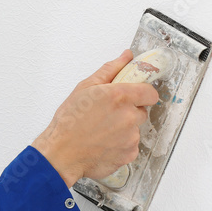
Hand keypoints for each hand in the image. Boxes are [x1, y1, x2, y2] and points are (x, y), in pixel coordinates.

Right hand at [31, 49, 159, 187]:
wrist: (61, 153)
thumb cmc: (68, 121)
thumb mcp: (85, 88)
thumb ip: (110, 70)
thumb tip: (126, 56)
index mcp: (120, 96)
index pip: (150, 92)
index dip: (142, 94)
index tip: (132, 97)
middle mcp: (129, 116)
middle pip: (142, 111)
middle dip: (129, 112)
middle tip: (107, 116)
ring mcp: (131, 137)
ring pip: (135, 129)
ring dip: (123, 129)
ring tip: (101, 132)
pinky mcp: (130, 153)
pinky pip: (131, 146)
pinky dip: (120, 145)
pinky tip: (103, 143)